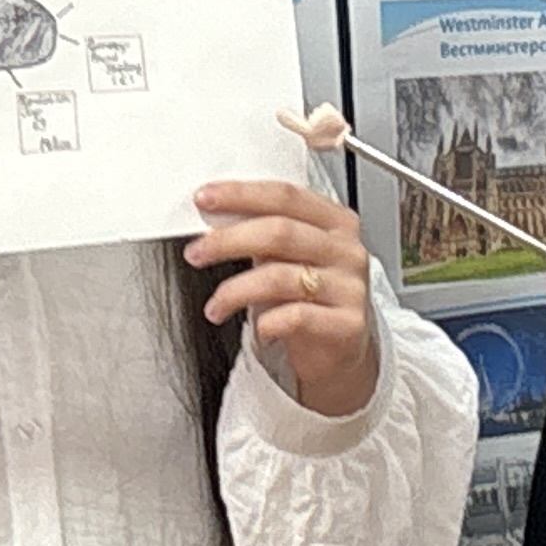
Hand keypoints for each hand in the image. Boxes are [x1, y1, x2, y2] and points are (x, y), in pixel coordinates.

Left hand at [188, 178, 376, 418]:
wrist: (339, 351)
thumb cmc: (310, 299)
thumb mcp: (291, 257)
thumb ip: (264, 233)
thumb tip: (214, 218)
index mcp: (335, 222)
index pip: (285, 196)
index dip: (241, 195)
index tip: (204, 199)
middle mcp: (346, 251)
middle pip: (279, 232)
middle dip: (227, 241)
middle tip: (196, 253)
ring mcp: (349, 288)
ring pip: (279, 277)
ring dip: (234, 291)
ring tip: (215, 306)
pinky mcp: (347, 324)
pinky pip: (295, 317)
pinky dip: (266, 323)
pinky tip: (259, 329)